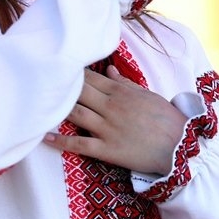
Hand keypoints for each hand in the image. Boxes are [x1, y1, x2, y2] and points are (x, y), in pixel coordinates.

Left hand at [45, 65, 187, 174]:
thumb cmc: (167, 119)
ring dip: (56, 110)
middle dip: (59, 87)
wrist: (180, 146)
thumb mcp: (148, 95)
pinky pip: (79, 145)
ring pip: (75, 114)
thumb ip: (125, 83)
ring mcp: (107, 128)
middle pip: (77, 92)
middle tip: (40, 84)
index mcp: (120, 92)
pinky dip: (60, 142)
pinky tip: (44, 137)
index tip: (57, 69)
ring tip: (39, 106)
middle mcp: (110, 107)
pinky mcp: (107, 149)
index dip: (71, 73)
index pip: (89, 78)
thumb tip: (108, 69)